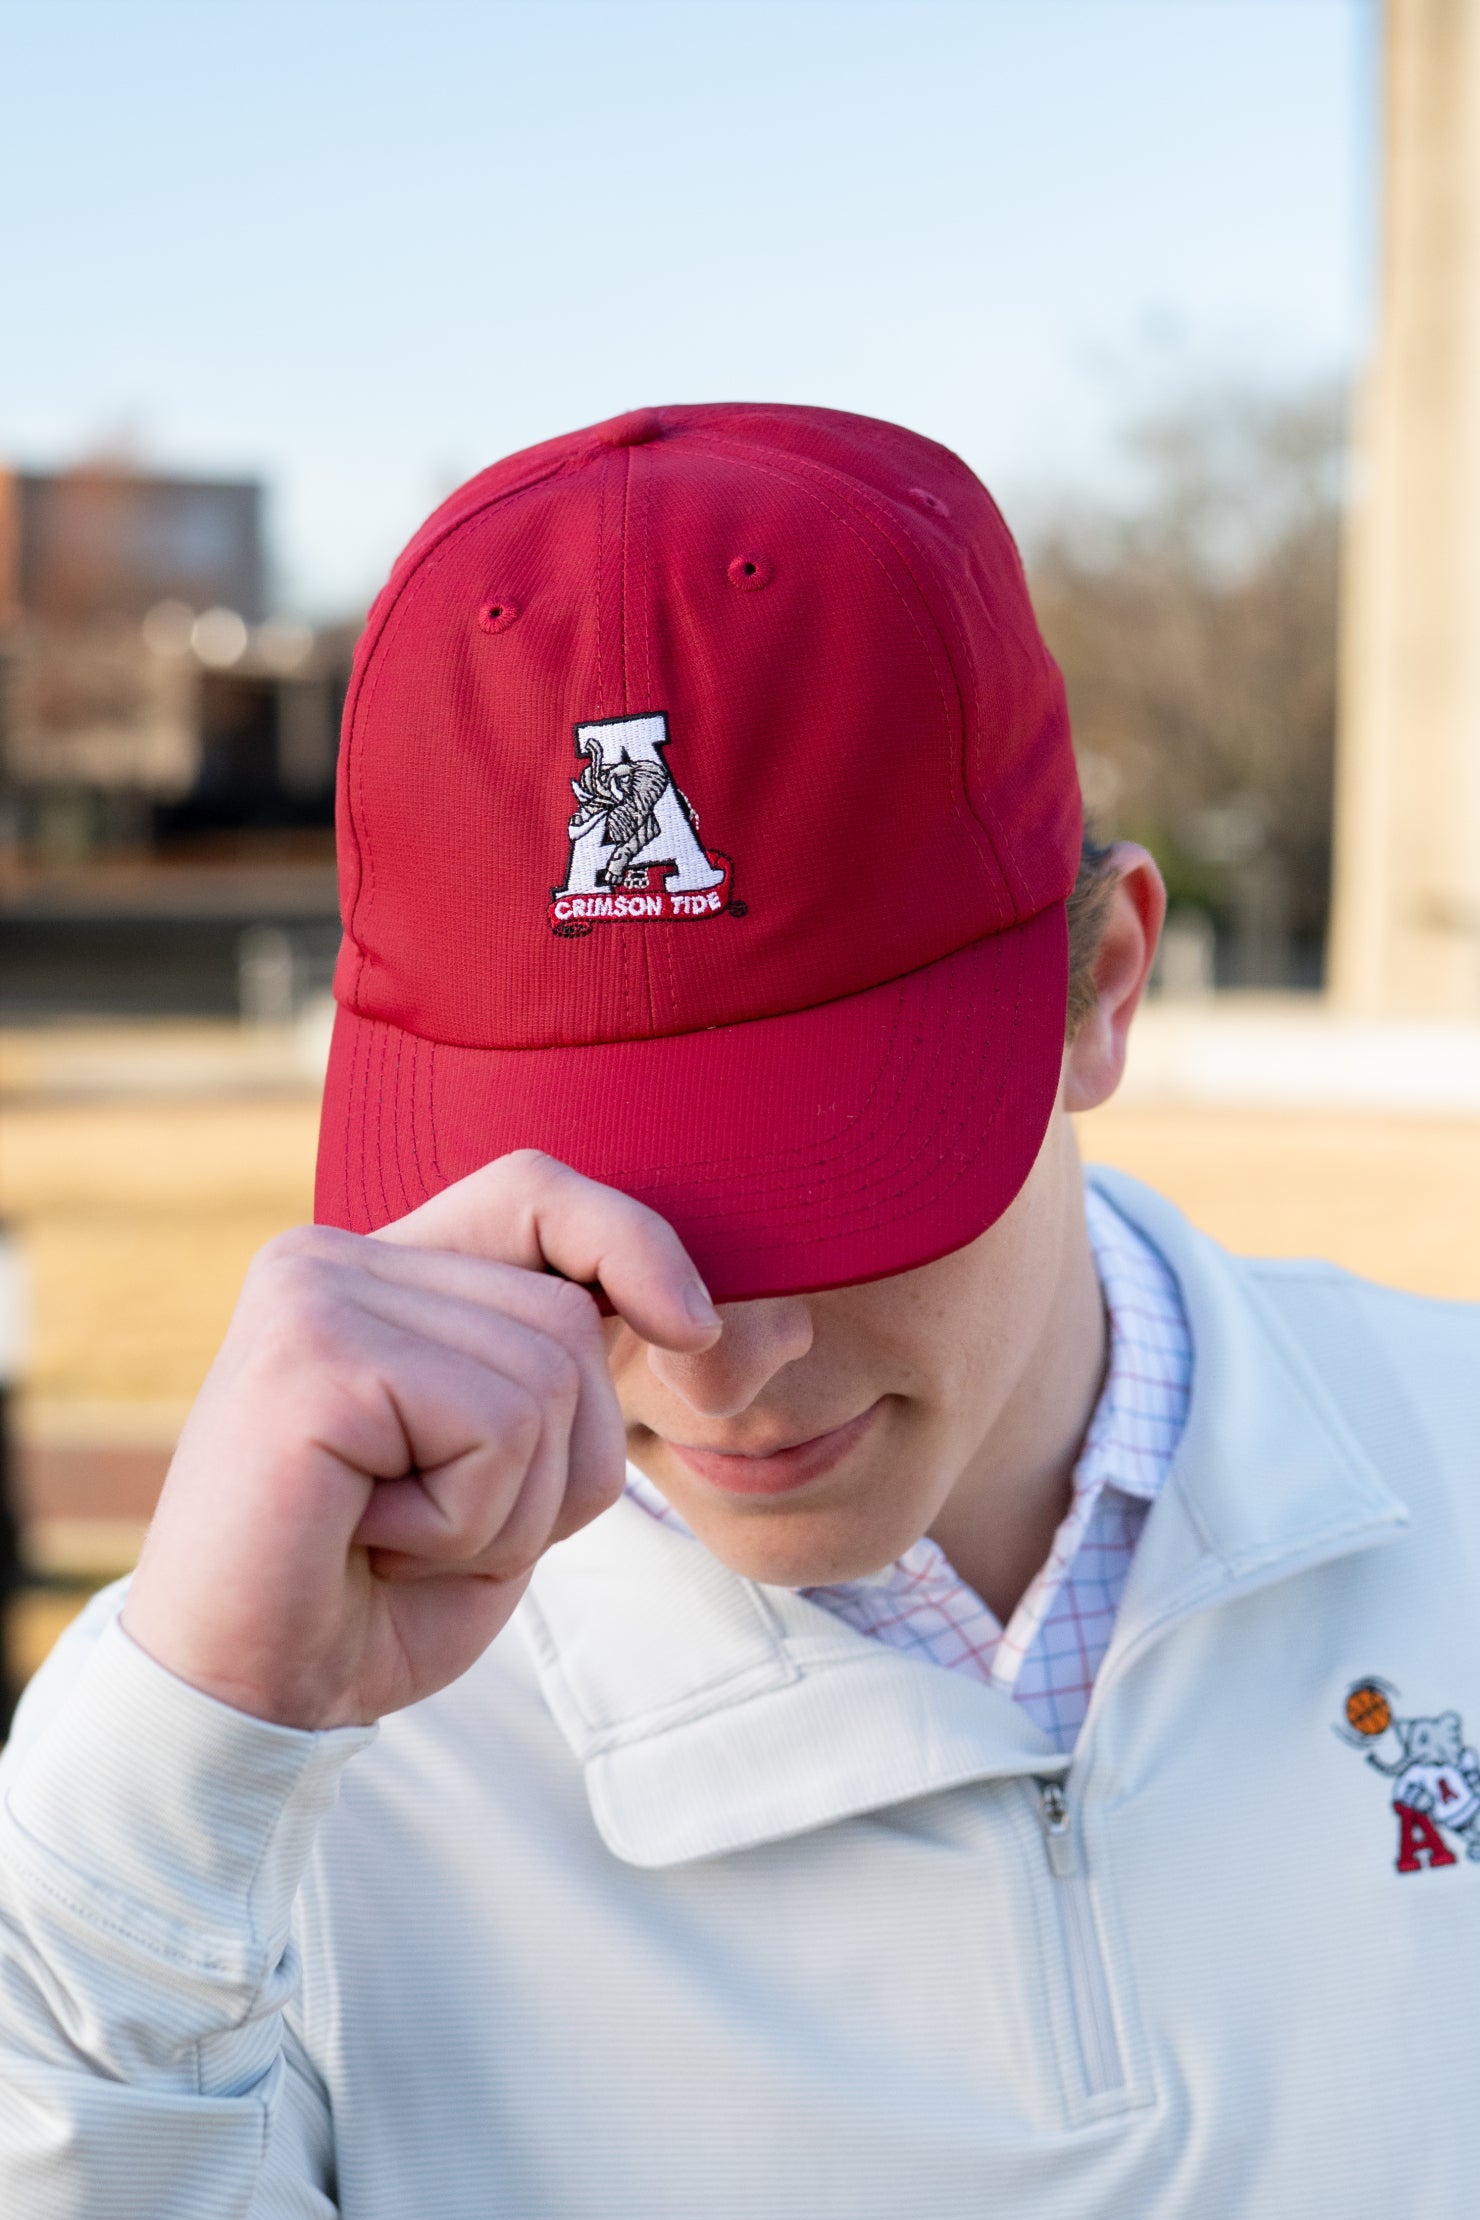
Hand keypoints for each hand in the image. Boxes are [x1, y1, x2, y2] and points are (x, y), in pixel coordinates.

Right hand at [120, 1152, 719, 1729]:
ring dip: (510, 1506)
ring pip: (547, 1378)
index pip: (534, 1193)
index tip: (694, 1331)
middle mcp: (332, 1258)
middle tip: (439, 1531)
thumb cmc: (373, 1598)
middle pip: (566, 1315)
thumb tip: (698, 1312)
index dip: (633, 1245)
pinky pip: (496, 1428)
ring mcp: (315, 1295)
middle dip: (560, 1459)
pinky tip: (370, 1542)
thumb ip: (558, 1374)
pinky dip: (467, 1523)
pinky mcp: (310, 1357)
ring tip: (396, 1536)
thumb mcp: (500, 1472)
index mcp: (374, 1271)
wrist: (245, 1703)